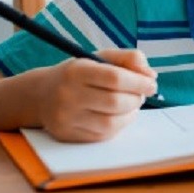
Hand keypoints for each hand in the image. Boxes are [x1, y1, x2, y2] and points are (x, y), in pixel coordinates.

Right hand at [35, 49, 157, 141]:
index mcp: (77, 71)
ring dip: (130, 114)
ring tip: (130, 104)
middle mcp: (68, 95)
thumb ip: (129, 59)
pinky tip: (117, 115)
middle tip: (141, 94)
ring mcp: (66, 118)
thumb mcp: (101, 57)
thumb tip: (150, 76)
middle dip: (136, 99)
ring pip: (111, 122)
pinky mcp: (67, 135)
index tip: (152, 83)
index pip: (115, 78)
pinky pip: (102, 135)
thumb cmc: (79, 73)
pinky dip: (118, 125)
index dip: (139, 82)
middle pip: (115, 102)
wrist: (41, 94)